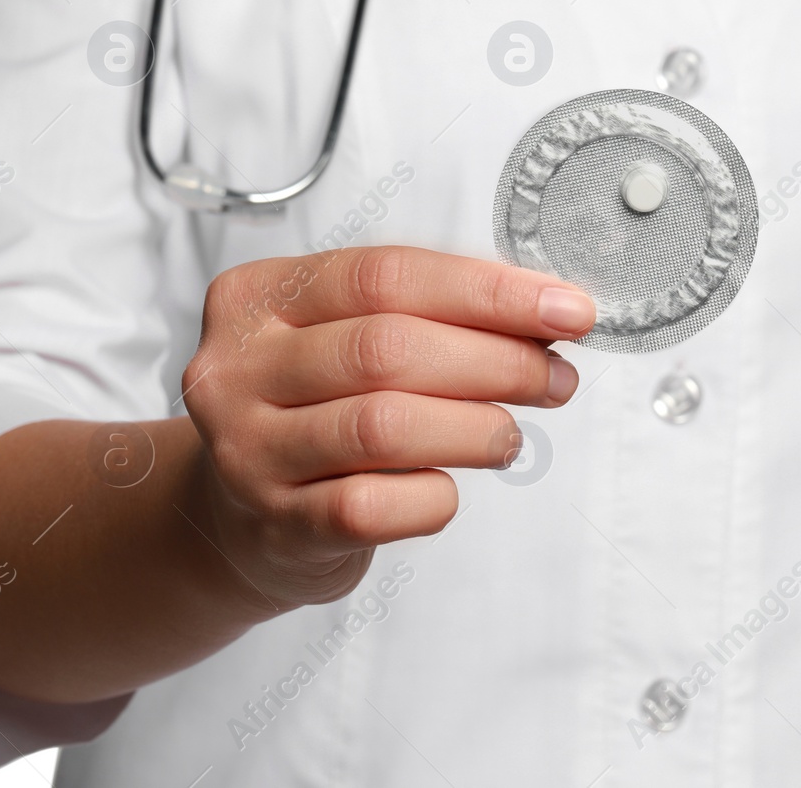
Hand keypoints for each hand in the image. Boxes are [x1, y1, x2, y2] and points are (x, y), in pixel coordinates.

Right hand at [182, 245, 594, 610]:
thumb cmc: (308, 412)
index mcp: (257, 298)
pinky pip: (373, 506)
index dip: (487, 291)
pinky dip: (434, 497)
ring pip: (383, 426)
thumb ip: (420, 315)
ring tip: (509, 434)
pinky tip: (449, 487)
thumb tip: (543, 312)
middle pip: (386, 348)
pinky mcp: (276, 525)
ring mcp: (249, 451)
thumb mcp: (338, 339)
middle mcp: (237, 370)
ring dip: (474, 427)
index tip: (566, 308)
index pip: (384, 275)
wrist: (235, 517)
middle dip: (494, 359)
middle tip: (553, 376)